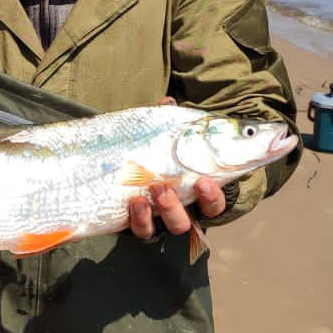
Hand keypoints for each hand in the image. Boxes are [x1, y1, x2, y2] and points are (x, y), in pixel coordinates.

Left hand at [127, 95, 225, 238]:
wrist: (119, 172)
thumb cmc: (159, 154)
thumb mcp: (166, 138)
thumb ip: (168, 122)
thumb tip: (167, 101)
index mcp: (195, 191)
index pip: (214, 203)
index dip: (213, 197)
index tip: (204, 181)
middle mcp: (182, 209)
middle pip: (192, 221)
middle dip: (182, 205)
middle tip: (169, 185)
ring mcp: (161, 218)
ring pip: (172, 226)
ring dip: (166, 209)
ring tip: (155, 188)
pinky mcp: (140, 223)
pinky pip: (143, 230)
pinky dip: (141, 219)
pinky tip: (135, 201)